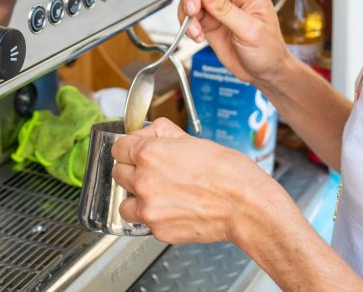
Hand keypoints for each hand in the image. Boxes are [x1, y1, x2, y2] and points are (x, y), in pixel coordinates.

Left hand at [111, 118, 282, 243]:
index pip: (118, 148)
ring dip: (135, 198)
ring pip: (124, 202)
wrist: (244, 205)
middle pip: (118, 173)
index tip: (135, 151)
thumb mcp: (194, 140)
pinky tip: (174, 209)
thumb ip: (163, 133)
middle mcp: (144, 181)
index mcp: (150, 154)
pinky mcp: (157, 230)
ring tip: (157, 195)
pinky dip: (154, 217)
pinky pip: (144, 222)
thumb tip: (149, 132)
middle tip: (152, 172)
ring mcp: (149, 208)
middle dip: (132, 171)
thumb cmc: (228, 173)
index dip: (129, 148)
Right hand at [178, 0, 290, 85]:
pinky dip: (187, 24)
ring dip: (187, 11)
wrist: (264, 73)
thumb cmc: (269, 50)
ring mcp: (217, 7)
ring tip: (194, 29)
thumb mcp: (250, 30)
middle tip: (194, 10)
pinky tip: (196, 35)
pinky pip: (189, 15)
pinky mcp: (208, 22)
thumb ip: (226, 10)